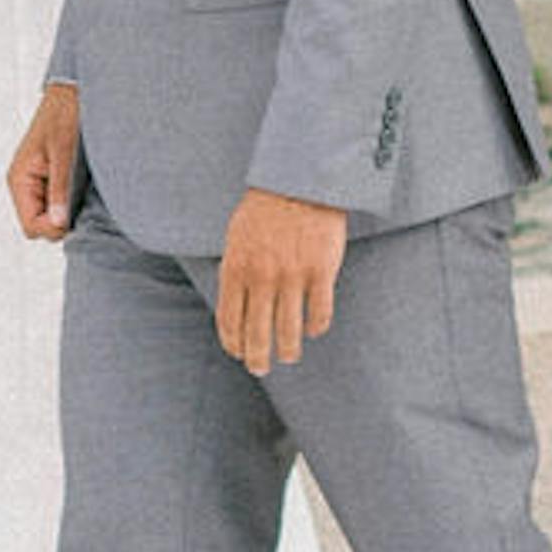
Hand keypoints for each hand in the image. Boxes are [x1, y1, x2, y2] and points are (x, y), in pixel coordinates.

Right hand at [8, 80, 80, 242]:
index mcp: (20, 179)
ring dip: (69, 212)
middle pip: (41, 226)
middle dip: (61, 221)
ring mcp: (42, 183)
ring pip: (53, 217)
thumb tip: (59, 223)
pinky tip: (86, 189)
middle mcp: (27, 185)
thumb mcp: (64, 151)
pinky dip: (74, 203)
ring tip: (85, 191)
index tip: (73, 216)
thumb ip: (60, 189)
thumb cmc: (66, 112)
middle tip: (82, 202)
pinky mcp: (56, 180)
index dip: (52, 228)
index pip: (31, 226)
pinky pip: (62, 205)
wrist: (76, 90)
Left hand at [216, 187, 345, 372]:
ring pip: (289, 331)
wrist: (299, 181)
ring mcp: (293, 276)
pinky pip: (320, 313)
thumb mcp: (235, 238)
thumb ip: (234, 272)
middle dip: (258, 359)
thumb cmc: (263, 210)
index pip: (230, 321)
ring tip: (289, 356)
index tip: (238, 354)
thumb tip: (232, 307)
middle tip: (261, 370)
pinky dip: (316, 327)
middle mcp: (262, 277)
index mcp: (236, 268)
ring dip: (288, 350)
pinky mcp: (322, 271)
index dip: (233, 344)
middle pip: (257, 334)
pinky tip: (313, 330)